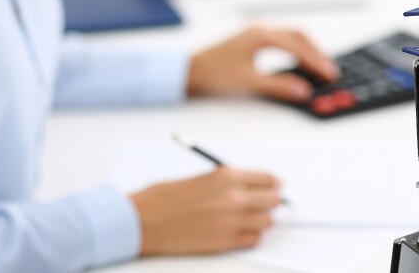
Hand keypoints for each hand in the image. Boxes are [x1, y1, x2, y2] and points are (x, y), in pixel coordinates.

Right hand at [130, 167, 281, 255]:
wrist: (143, 220)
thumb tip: (249, 188)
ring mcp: (231, 221)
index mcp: (227, 176)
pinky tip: (241, 232)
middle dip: (271, 202)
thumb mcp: (202, 178)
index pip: (268, 179)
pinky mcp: (225, 242)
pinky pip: (254, 240)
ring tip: (251, 219)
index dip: (274, 184)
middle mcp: (234, 197)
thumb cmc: (165, 198)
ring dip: (262, 220)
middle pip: (273, 200)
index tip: (275, 187)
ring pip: (267, 221)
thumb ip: (227, 182)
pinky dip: (252, 236)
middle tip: (266, 204)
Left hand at [187, 25, 339, 101]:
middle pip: (300, 36)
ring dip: (309, 50)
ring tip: (321, 67)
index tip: (329, 74)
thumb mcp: (249, 82)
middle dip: (317, 54)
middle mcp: (261, 30)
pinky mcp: (254, 40)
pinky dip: (297, 50)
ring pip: (292, 36)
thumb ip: (278, 86)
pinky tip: (301, 61)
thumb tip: (302, 90)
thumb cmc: (213, 73)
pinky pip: (284, 40)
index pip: (298, 46)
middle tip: (330, 71)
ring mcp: (257, 33)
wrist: (190, 70)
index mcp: (261, 36)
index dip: (317, 61)